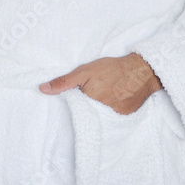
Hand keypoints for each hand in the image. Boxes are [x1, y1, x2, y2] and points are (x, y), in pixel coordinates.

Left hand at [39, 53, 162, 114]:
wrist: (141, 70)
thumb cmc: (111, 68)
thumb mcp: (84, 71)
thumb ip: (63, 82)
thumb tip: (42, 89)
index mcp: (89, 99)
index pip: (76, 105)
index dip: (77, 98)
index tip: (82, 91)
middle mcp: (102, 110)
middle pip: (88, 111)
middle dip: (89, 103)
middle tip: (99, 89)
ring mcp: (115, 114)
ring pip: (101, 114)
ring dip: (101, 106)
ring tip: (107, 92)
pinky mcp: (126, 115)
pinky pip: (114, 116)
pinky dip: (112, 108)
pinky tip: (115, 97)